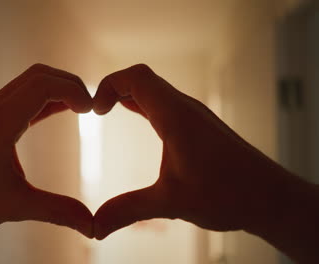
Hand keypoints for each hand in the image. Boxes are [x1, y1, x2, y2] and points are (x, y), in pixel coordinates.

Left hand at [0, 64, 93, 237]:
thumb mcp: (17, 206)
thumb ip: (58, 212)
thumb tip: (92, 227)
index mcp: (0, 122)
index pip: (43, 85)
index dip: (74, 90)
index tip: (92, 110)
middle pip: (39, 75)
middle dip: (70, 84)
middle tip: (91, 106)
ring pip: (31, 81)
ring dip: (58, 88)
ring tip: (82, 107)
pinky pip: (23, 96)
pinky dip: (46, 99)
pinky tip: (62, 110)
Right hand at [92, 64, 295, 239]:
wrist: (269, 198)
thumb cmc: (227, 194)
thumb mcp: (170, 202)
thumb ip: (128, 210)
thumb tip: (94, 228)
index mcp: (175, 117)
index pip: (135, 78)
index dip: (108, 85)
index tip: (94, 111)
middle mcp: (185, 108)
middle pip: (142, 78)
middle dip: (114, 88)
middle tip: (96, 110)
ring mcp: (194, 115)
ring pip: (155, 89)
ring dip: (129, 95)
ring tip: (108, 110)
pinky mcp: (199, 125)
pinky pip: (165, 102)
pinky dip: (144, 104)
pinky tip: (136, 116)